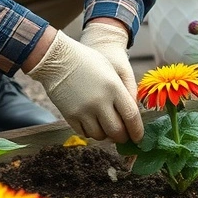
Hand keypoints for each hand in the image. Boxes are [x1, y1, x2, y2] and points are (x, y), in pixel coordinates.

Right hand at [27, 30, 143, 142]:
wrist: (58, 59)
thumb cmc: (90, 62)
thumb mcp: (113, 71)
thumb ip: (126, 92)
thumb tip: (134, 115)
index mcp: (114, 88)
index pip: (131, 116)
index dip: (137, 131)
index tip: (138, 138)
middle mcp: (100, 101)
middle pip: (116, 131)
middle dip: (122, 137)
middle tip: (124, 136)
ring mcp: (83, 110)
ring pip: (99, 135)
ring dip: (106, 135)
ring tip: (106, 128)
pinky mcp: (69, 115)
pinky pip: (83, 133)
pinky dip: (91, 132)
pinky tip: (92, 125)